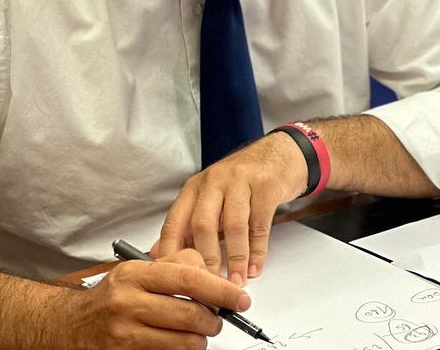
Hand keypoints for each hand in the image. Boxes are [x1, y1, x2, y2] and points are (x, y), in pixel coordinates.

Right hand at [66, 248, 250, 347]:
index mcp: (135, 274)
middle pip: (190, 314)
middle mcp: (128, 301)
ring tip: (196, 333)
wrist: (74, 325)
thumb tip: (211, 273)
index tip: (240, 298)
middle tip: (217, 319)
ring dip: (200, 340)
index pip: (187, 278)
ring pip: (185, 342)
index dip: (220, 289)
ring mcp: (126, 332)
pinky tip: (178, 343)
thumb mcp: (137, 271)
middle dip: (213, 320)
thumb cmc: (112, 297)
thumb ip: (175, 265)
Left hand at [157, 133, 307, 285]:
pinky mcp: (265, 187)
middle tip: (209, 285)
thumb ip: (189, 224)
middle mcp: (214, 181)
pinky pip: (259, 225)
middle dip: (206, 260)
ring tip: (235, 282)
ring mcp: (240, 182)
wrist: (278, 154)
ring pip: (233, 226)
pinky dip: (257, 252)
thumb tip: (160, 254)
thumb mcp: (211, 197)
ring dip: (234, 259)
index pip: (175, 221)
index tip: (175, 278)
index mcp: (195, 187)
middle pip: (202, 224)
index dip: (172, 252)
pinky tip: (255, 267)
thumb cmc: (242, 180)